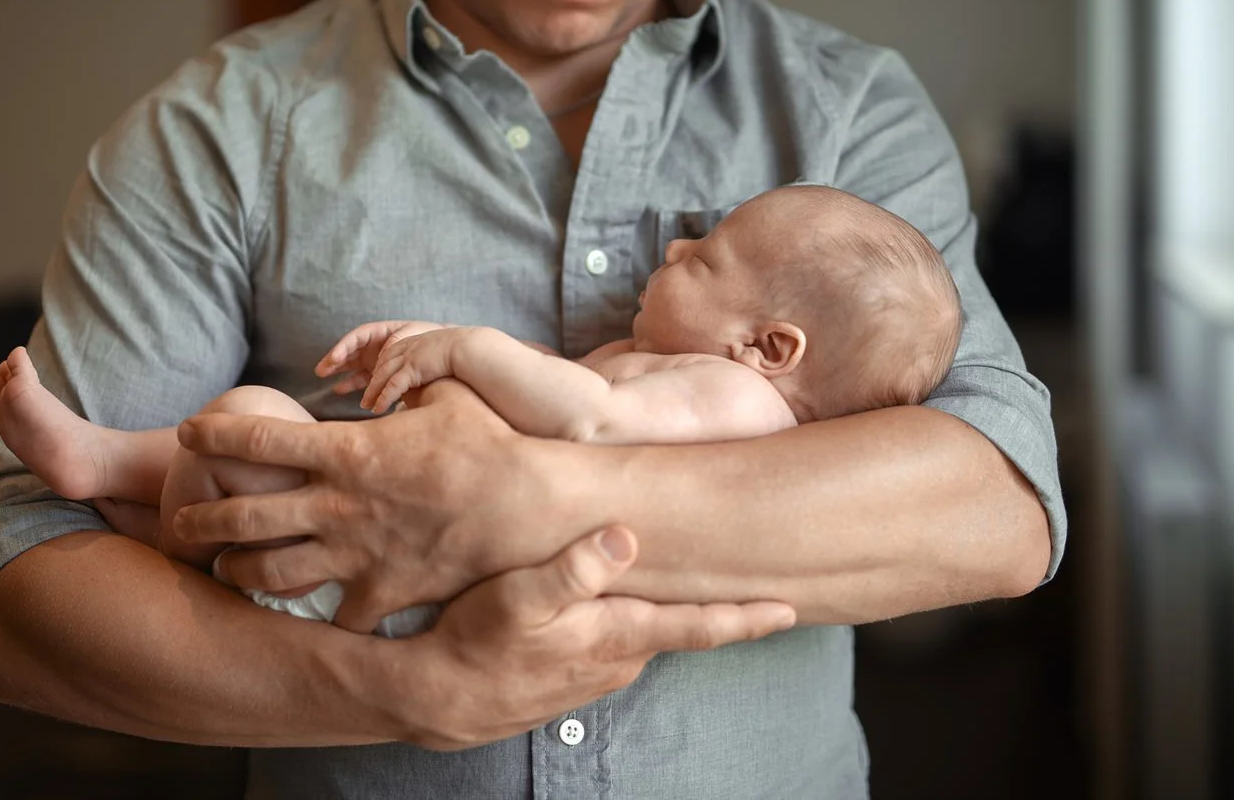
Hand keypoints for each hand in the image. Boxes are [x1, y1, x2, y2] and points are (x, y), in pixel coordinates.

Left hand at [173, 381, 553, 631]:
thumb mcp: (447, 392)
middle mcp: (338, 504)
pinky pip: (336, 617)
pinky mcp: (383, 593)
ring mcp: (356, 553)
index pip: (256, 438)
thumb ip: (409, 379)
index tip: (188, 431)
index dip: (213, 433)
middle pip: (243, 513)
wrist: (532, 507)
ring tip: (224, 569)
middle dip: (200, 516)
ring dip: (239, 570)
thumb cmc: (493, 444)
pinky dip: (320, 617)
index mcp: (346, 450)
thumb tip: (395, 371)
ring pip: (269, 572)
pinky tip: (307, 617)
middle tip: (180, 520)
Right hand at [314, 320, 446, 395]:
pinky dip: (350, 384)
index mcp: (381, 331)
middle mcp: (374, 345)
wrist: (442, 353)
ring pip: (351, 364)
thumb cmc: (428, 339)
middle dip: (334, 359)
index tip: (335, 357)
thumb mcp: (413, 334)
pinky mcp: (379, 373)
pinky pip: (361, 378)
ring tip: (323, 377)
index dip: (344, 346)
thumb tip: (384, 353)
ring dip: (337, 371)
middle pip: (350, 350)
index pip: (357, 337)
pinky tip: (338, 390)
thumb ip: (397, 341)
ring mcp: (375, 359)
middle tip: (320, 370)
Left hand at [359, 327, 469, 412]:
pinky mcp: (412, 367)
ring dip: (372, 393)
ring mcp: (408, 357)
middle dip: (371, 384)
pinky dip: (384, 397)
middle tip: (364, 400)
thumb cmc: (462, 355)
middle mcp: (407, 348)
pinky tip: (378, 409)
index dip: (380, 372)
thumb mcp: (441, 356)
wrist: (469, 348)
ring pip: (382, 376)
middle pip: (381, 367)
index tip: (374, 385)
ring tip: (366, 407)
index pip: (390, 358)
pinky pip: (393, 385)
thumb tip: (433, 379)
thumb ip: (432, 364)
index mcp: (413, 343)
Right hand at [390, 525, 796, 749]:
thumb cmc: (477, 641)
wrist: (441, 697)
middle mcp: (619, 658)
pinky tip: (630, 603)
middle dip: (723, 607)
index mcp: (617, 635)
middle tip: (763, 581)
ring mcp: (598, 671)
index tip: (792, 607)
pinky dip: (638, 621)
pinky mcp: (575, 673)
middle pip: (684, 626)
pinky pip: (621, 641)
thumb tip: (625, 536)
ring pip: (651, 633)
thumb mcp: (519, 596)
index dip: (748, 616)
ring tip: (701, 581)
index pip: (700, 624)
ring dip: (677, 612)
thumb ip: (574, 567)